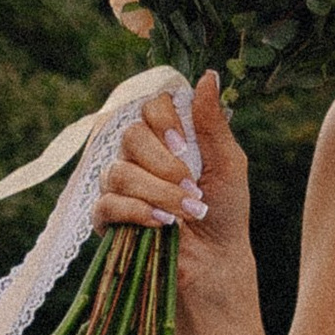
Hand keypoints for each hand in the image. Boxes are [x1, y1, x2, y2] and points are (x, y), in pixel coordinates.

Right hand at [93, 72, 251, 302]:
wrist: (215, 259)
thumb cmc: (224, 209)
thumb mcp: (228, 162)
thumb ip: (212, 122)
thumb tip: (208, 74)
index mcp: (166, 136)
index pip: (149, 105)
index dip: (164, 121)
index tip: (184, 145)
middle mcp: (137, 155)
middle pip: (131, 136)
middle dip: (165, 165)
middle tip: (191, 186)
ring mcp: (118, 185)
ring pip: (119, 172)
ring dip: (158, 193)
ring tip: (186, 212)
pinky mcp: (106, 218)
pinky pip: (106, 203)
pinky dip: (137, 212)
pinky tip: (163, 224)